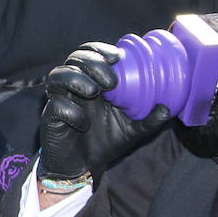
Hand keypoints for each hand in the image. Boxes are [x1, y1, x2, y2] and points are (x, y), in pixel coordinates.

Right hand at [39, 42, 171, 180]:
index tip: (117, 57)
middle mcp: (74, 86)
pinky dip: (70, 110)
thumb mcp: (132, 130)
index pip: (90, 53)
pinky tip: (83, 123)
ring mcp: (60, 99)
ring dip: (75, 79)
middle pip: (74, 59)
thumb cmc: (106, 142)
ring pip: (57, 75)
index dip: (100, 49)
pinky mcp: (50, 117)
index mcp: (93, 81)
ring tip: (93, 92)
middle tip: (111, 81)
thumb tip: (167, 107)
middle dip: (92, 63)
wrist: (84, 167)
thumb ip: (149, 119)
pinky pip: (55, 105)